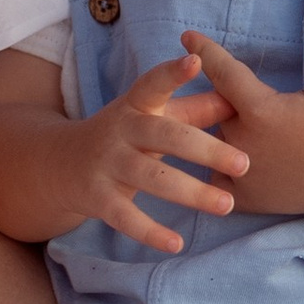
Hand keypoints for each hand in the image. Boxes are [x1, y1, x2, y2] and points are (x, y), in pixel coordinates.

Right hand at [73, 55, 247, 255]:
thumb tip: (239, 99)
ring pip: (152, 178)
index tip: (196, 60)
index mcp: (136, 105)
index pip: (153, 84)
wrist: (59, 164)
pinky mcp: (98, 198)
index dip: (172, 73)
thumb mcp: (153, 116)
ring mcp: (107, 164)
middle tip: (244, 163)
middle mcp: (121, 130)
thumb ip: (195, 110)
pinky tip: (177, 243)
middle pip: (166, 136)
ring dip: (191, 192)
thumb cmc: (124, 135)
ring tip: (227, 206)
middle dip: (206, 149)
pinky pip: (126, 217)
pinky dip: (150, 232)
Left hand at [174, 9, 303, 224]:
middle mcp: (243, 141)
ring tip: (214, 127)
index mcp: (261, 110)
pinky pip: (216, 177)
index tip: (187, 37)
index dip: (205, 52)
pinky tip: (217, 162)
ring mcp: (241, 172)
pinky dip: (216, 168)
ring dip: (214, 132)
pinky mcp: (245, 198)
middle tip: (223, 93)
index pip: (223, 72)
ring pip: (212, 143)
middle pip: (216, 110)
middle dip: (217, 100)